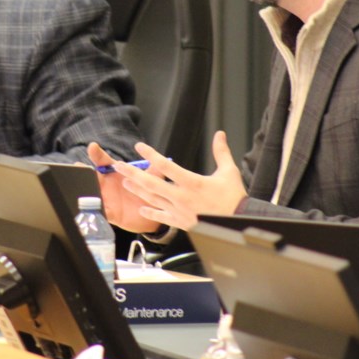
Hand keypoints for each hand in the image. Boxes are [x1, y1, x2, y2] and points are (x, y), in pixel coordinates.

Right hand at [88, 142, 161, 232]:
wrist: (149, 215)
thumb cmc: (147, 193)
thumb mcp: (152, 179)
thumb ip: (155, 169)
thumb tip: (163, 158)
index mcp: (116, 173)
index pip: (104, 161)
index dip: (98, 154)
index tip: (92, 147)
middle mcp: (108, 184)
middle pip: (92, 175)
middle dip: (83, 170)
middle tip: (77, 166)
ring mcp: (106, 198)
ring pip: (92, 193)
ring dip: (86, 190)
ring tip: (79, 186)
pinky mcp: (109, 213)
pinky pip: (100, 212)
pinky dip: (95, 211)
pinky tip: (89, 209)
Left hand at [110, 131, 246, 230]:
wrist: (239, 224)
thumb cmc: (234, 198)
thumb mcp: (229, 172)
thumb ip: (221, 152)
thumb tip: (220, 134)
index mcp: (192, 182)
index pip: (166, 166)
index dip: (151, 154)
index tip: (139, 146)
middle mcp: (182, 197)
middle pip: (152, 183)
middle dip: (133, 173)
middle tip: (119, 166)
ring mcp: (180, 211)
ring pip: (153, 199)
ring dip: (138, 190)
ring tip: (126, 182)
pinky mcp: (181, 223)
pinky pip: (162, 218)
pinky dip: (151, 213)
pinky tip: (141, 208)